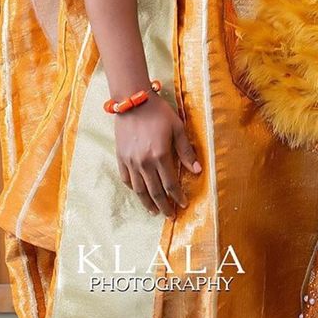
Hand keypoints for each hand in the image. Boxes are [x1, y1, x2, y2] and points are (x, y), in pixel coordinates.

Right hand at [114, 94, 201, 217]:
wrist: (133, 101)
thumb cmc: (159, 112)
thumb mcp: (177, 128)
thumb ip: (186, 150)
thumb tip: (197, 170)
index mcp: (160, 156)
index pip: (170, 184)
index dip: (177, 196)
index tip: (183, 204)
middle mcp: (144, 163)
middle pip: (155, 192)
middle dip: (164, 206)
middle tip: (170, 216)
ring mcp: (131, 162)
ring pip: (139, 190)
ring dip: (148, 203)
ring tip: (155, 211)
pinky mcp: (121, 157)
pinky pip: (126, 179)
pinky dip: (133, 189)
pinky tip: (139, 193)